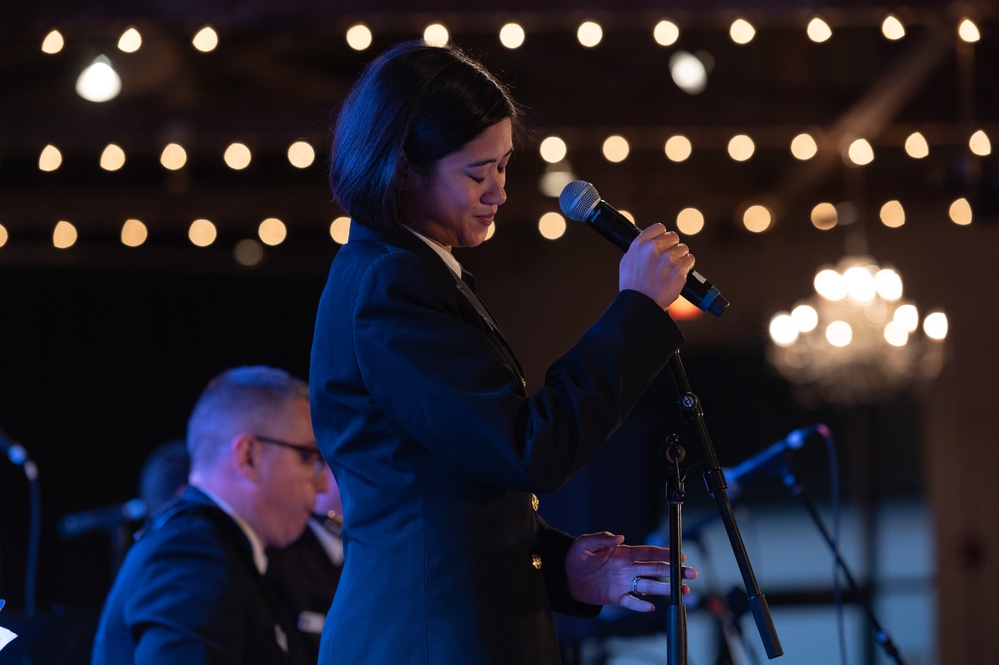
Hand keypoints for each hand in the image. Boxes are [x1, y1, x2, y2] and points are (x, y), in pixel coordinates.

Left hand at [565, 532, 696, 611]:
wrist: (565, 577)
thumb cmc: (575, 557)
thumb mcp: (584, 544)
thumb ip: (601, 538)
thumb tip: (620, 537)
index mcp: (622, 554)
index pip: (648, 553)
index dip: (664, 553)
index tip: (679, 555)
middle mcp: (627, 569)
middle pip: (655, 569)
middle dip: (674, 571)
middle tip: (691, 573)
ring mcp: (623, 583)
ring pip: (649, 586)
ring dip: (665, 588)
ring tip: (683, 591)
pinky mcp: (616, 597)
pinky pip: (632, 602)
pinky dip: (641, 605)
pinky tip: (651, 607)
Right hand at [619, 225, 694, 309]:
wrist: (640, 304)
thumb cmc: (633, 286)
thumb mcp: (627, 261)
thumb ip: (639, 247)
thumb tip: (650, 239)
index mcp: (640, 244)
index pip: (659, 228)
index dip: (663, 236)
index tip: (663, 244)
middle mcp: (654, 248)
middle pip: (673, 237)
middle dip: (672, 247)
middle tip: (668, 259)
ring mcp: (668, 258)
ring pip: (683, 248)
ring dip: (680, 257)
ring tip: (671, 269)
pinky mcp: (679, 269)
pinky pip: (690, 260)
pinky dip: (686, 267)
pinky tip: (677, 274)